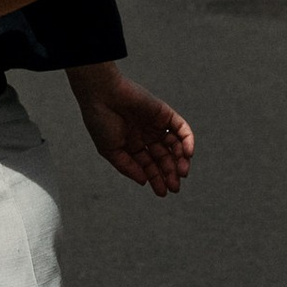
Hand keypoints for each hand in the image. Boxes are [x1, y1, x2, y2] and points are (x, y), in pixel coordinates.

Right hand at [69, 65, 194, 196]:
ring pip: (175, 145)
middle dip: (170, 173)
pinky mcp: (164, 113)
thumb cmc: (100, 120)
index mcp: (132, 145)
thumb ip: (128, 167)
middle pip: (164, 158)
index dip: (156, 179)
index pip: (149, 166)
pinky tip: (187, 154)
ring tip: (182, 172)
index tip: (162, 193)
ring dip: (181, 160)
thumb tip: (144, 181)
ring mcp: (156, 125)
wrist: (101, 94)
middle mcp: (146, 136)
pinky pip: (180, 128)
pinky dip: (187, 140)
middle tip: (175, 187)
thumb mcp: (110, 150)